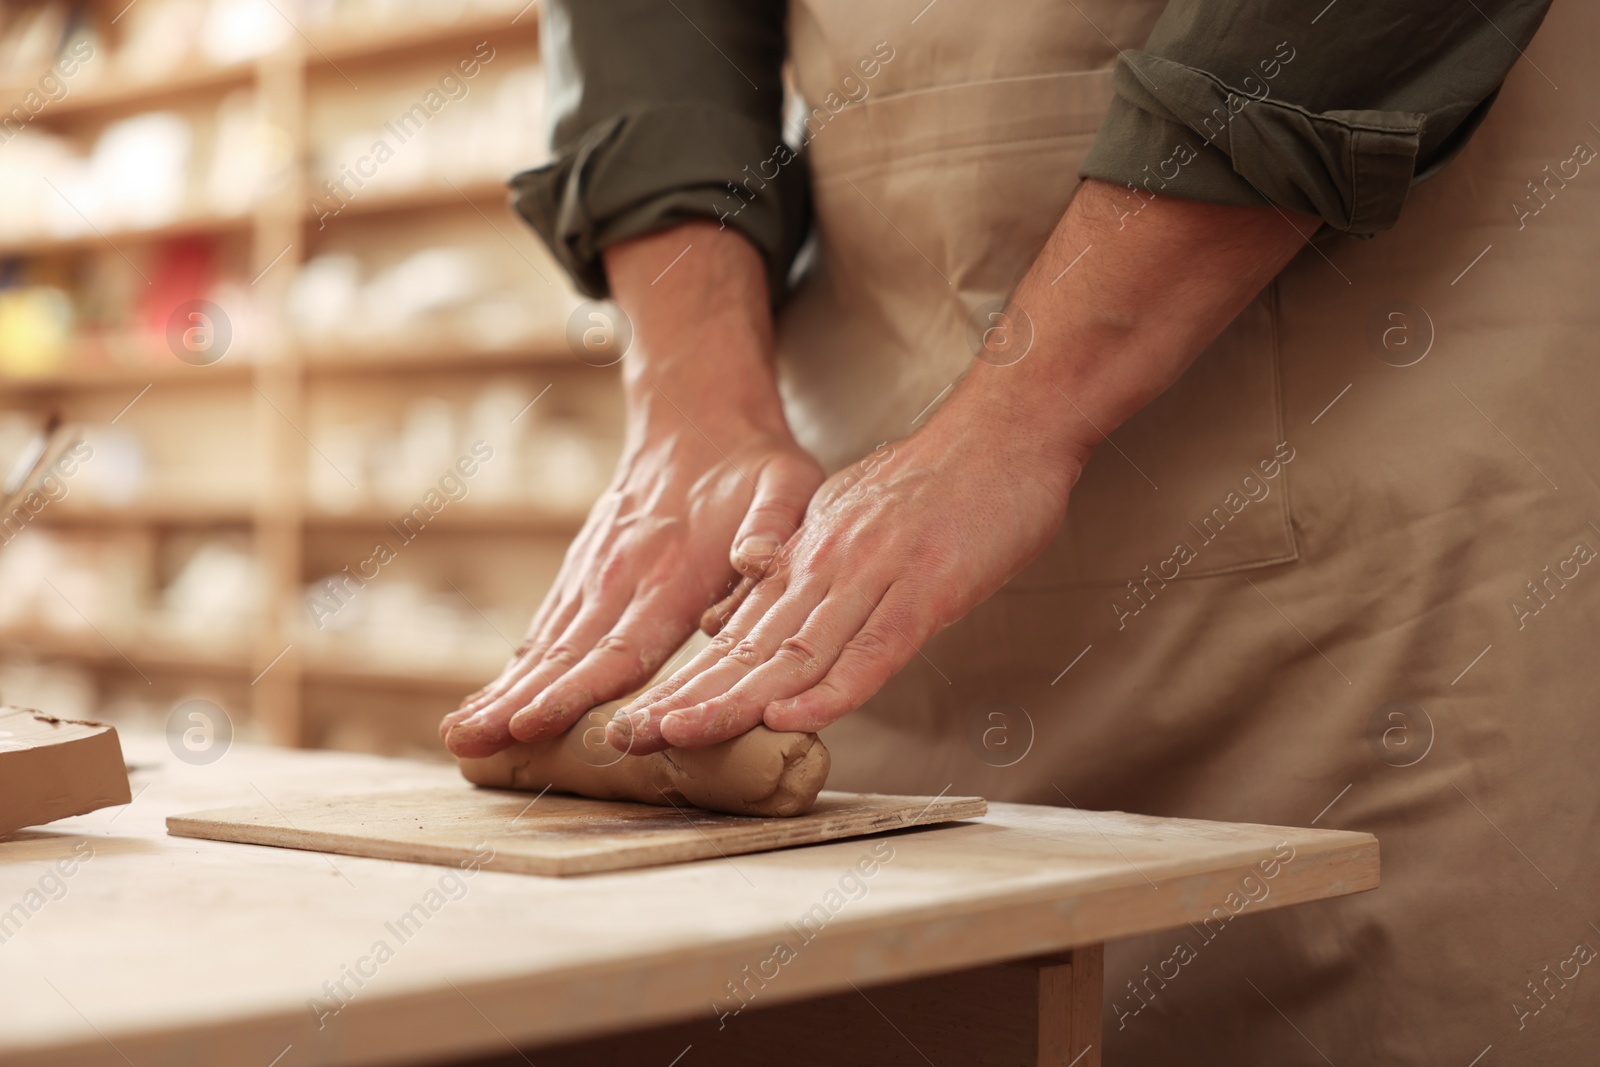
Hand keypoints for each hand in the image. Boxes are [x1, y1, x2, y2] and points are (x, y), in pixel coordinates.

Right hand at [442, 418, 818, 756]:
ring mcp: (595, 573)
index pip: (621, 644)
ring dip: (504, 691)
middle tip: (469, 746)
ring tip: (462, 736)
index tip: (534, 723)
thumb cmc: (753, 465)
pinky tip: (489, 703)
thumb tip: (757, 561)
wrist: (699, 415)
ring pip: (545, 644)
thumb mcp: (785, 485)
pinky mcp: (584, 572)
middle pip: (566, 654)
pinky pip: (545, 628)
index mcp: (674, 571)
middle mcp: (622, 576)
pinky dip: (516, 667)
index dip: (579, 689)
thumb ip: (773, 526)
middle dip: (518, 704)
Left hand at [599, 178, 1312, 752]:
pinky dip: (833, 689)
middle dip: (688, 699)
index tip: (639, 722)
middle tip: (628, 740)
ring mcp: (874, 578)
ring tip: (679, 736)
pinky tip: (790, 718)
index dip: (688, 682)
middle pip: (750, 650)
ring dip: (735, 699)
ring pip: (795, 652)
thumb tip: (729, 622)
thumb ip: (788, 572)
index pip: (738, 635)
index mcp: (809, 560)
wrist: (1006, 429)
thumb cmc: (939, 484)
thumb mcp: (843, 521)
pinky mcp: (926, 589)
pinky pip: (873, 648)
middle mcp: (827, 570)